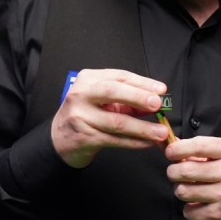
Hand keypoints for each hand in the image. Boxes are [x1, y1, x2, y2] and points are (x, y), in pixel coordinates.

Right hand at [50, 69, 168, 168]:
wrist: (59, 139)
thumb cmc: (85, 115)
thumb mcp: (103, 101)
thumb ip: (127, 100)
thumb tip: (155, 102)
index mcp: (88, 79)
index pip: (119, 77)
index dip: (142, 83)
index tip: (161, 90)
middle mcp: (81, 94)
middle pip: (112, 92)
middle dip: (138, 97)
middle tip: (158, 104)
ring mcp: (80, 116)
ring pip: (116, 121)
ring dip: (142, 128)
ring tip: (160, 132)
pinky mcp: (84, 137)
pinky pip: (114, 139)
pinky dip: (134, 142)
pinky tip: (147, 142)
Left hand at [165, 136, 220, 219]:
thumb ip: (203, 149)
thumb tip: (173, 146)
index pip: (197, 145)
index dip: (177, 149)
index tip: (170, 153)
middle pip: (184, 170)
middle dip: (174, 172)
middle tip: (177, 173)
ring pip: (183, 191)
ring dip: (181, 190)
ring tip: (190, 189)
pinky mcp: (219, 215)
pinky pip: (189, 211)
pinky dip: (190, 209)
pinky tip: (200, 204)